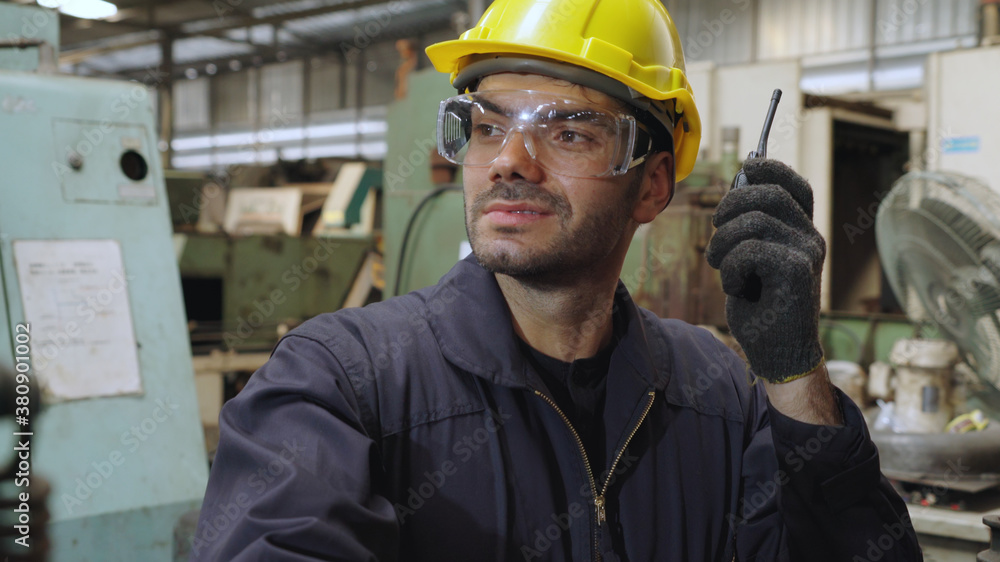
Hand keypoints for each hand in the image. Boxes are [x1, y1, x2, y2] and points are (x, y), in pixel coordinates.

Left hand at [706, 159, 825, 382]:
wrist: (779, 353)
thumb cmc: (761, 307)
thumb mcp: (752, 260)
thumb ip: (751, 226)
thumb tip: (739, 183)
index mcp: (802, 232)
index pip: (795, 185)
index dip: (771, 168)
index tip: (747, 166)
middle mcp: (811, 238)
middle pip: (768, 194)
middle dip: (729, 207)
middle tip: (716, 232)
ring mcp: (807, 253)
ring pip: (752, 222)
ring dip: (722, 244)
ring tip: (721, 267)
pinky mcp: (797, 271)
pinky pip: (749, 250)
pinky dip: (731, 269)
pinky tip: (736, 288)